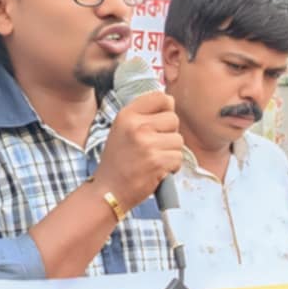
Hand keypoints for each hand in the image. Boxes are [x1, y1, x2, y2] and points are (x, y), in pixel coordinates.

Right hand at [94, 91, 184, 209]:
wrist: (108, 190)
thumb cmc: (118, 162)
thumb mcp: (122, 130)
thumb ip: (143, 116)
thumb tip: (170, 102)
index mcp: (127, 115)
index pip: (161, 97)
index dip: (166, 110)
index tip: (160, 123)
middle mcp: (136, 126)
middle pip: (173, 119)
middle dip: (169, 134)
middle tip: (153, 147)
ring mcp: (147, 143)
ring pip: (178, 140)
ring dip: (171, 152)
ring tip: (153, 160)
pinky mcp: (157, 161)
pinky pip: (178, 157)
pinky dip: (172, 167)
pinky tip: (156, 170)